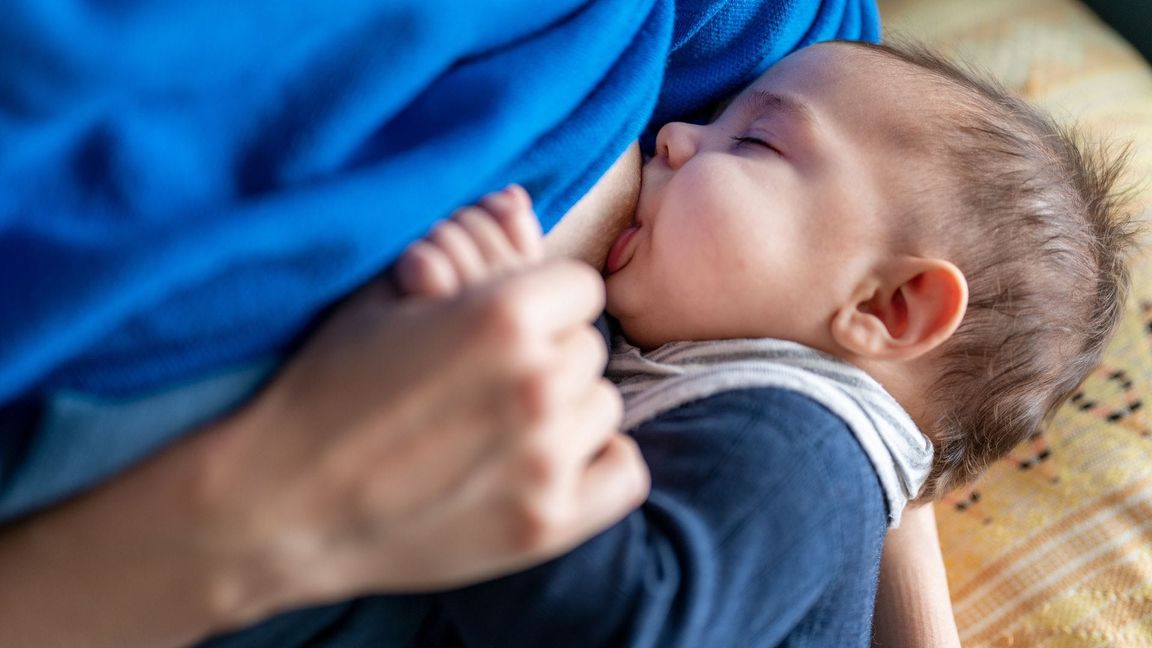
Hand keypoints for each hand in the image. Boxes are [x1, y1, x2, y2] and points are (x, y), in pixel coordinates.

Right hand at [197, 196, 647, 612]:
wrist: (278, 504)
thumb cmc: (324, 387)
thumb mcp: (383, 295)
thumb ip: (464, 243)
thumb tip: (521, 201)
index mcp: (503, 315)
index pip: (579, 286)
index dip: (542, 299)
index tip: (505, 322)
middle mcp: (537, 385)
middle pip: (590, 347)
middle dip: (549, 351)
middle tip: (491, 375)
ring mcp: (546, 461)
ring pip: (604, 405)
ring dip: (567, 407)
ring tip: (506, 420)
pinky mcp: (547, 525)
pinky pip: (625, 471)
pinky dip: (594, 461)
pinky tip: (545, 460)